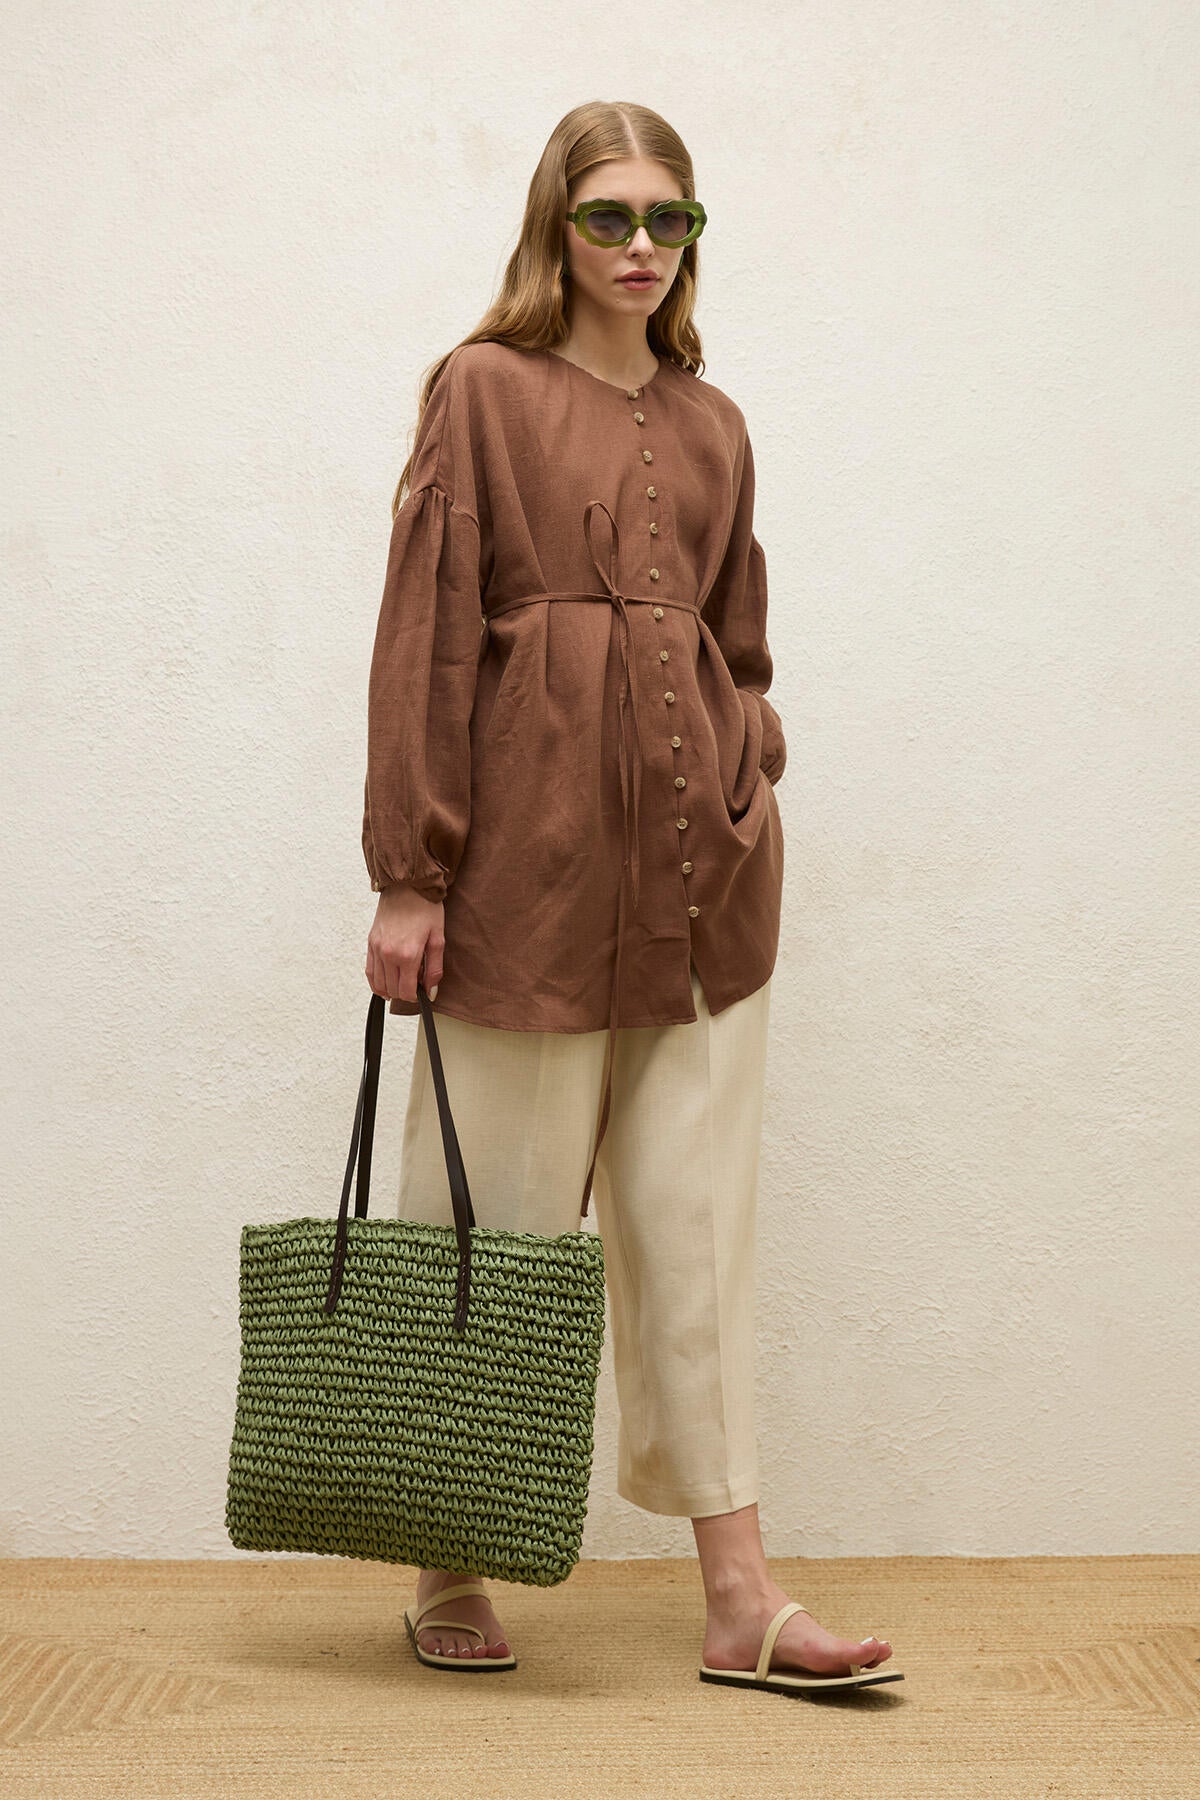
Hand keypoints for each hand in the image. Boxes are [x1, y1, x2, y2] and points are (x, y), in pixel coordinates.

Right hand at [365, 882, 444, 1002]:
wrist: (406, 885)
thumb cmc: (425, 908)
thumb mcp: (438, 938)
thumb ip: (434, 968)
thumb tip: (431, 992)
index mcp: (407, 954)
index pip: (406, 991)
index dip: (415, 996)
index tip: (421, 991)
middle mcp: (388, 954)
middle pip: (392, 990)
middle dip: (404, 993)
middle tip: (415, 984)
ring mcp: (377, 949)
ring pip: (379, 984)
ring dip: (390, 989)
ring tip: (402, 984)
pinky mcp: (370, 943)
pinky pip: (369, 971)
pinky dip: (376, 982)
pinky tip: (385, 984)